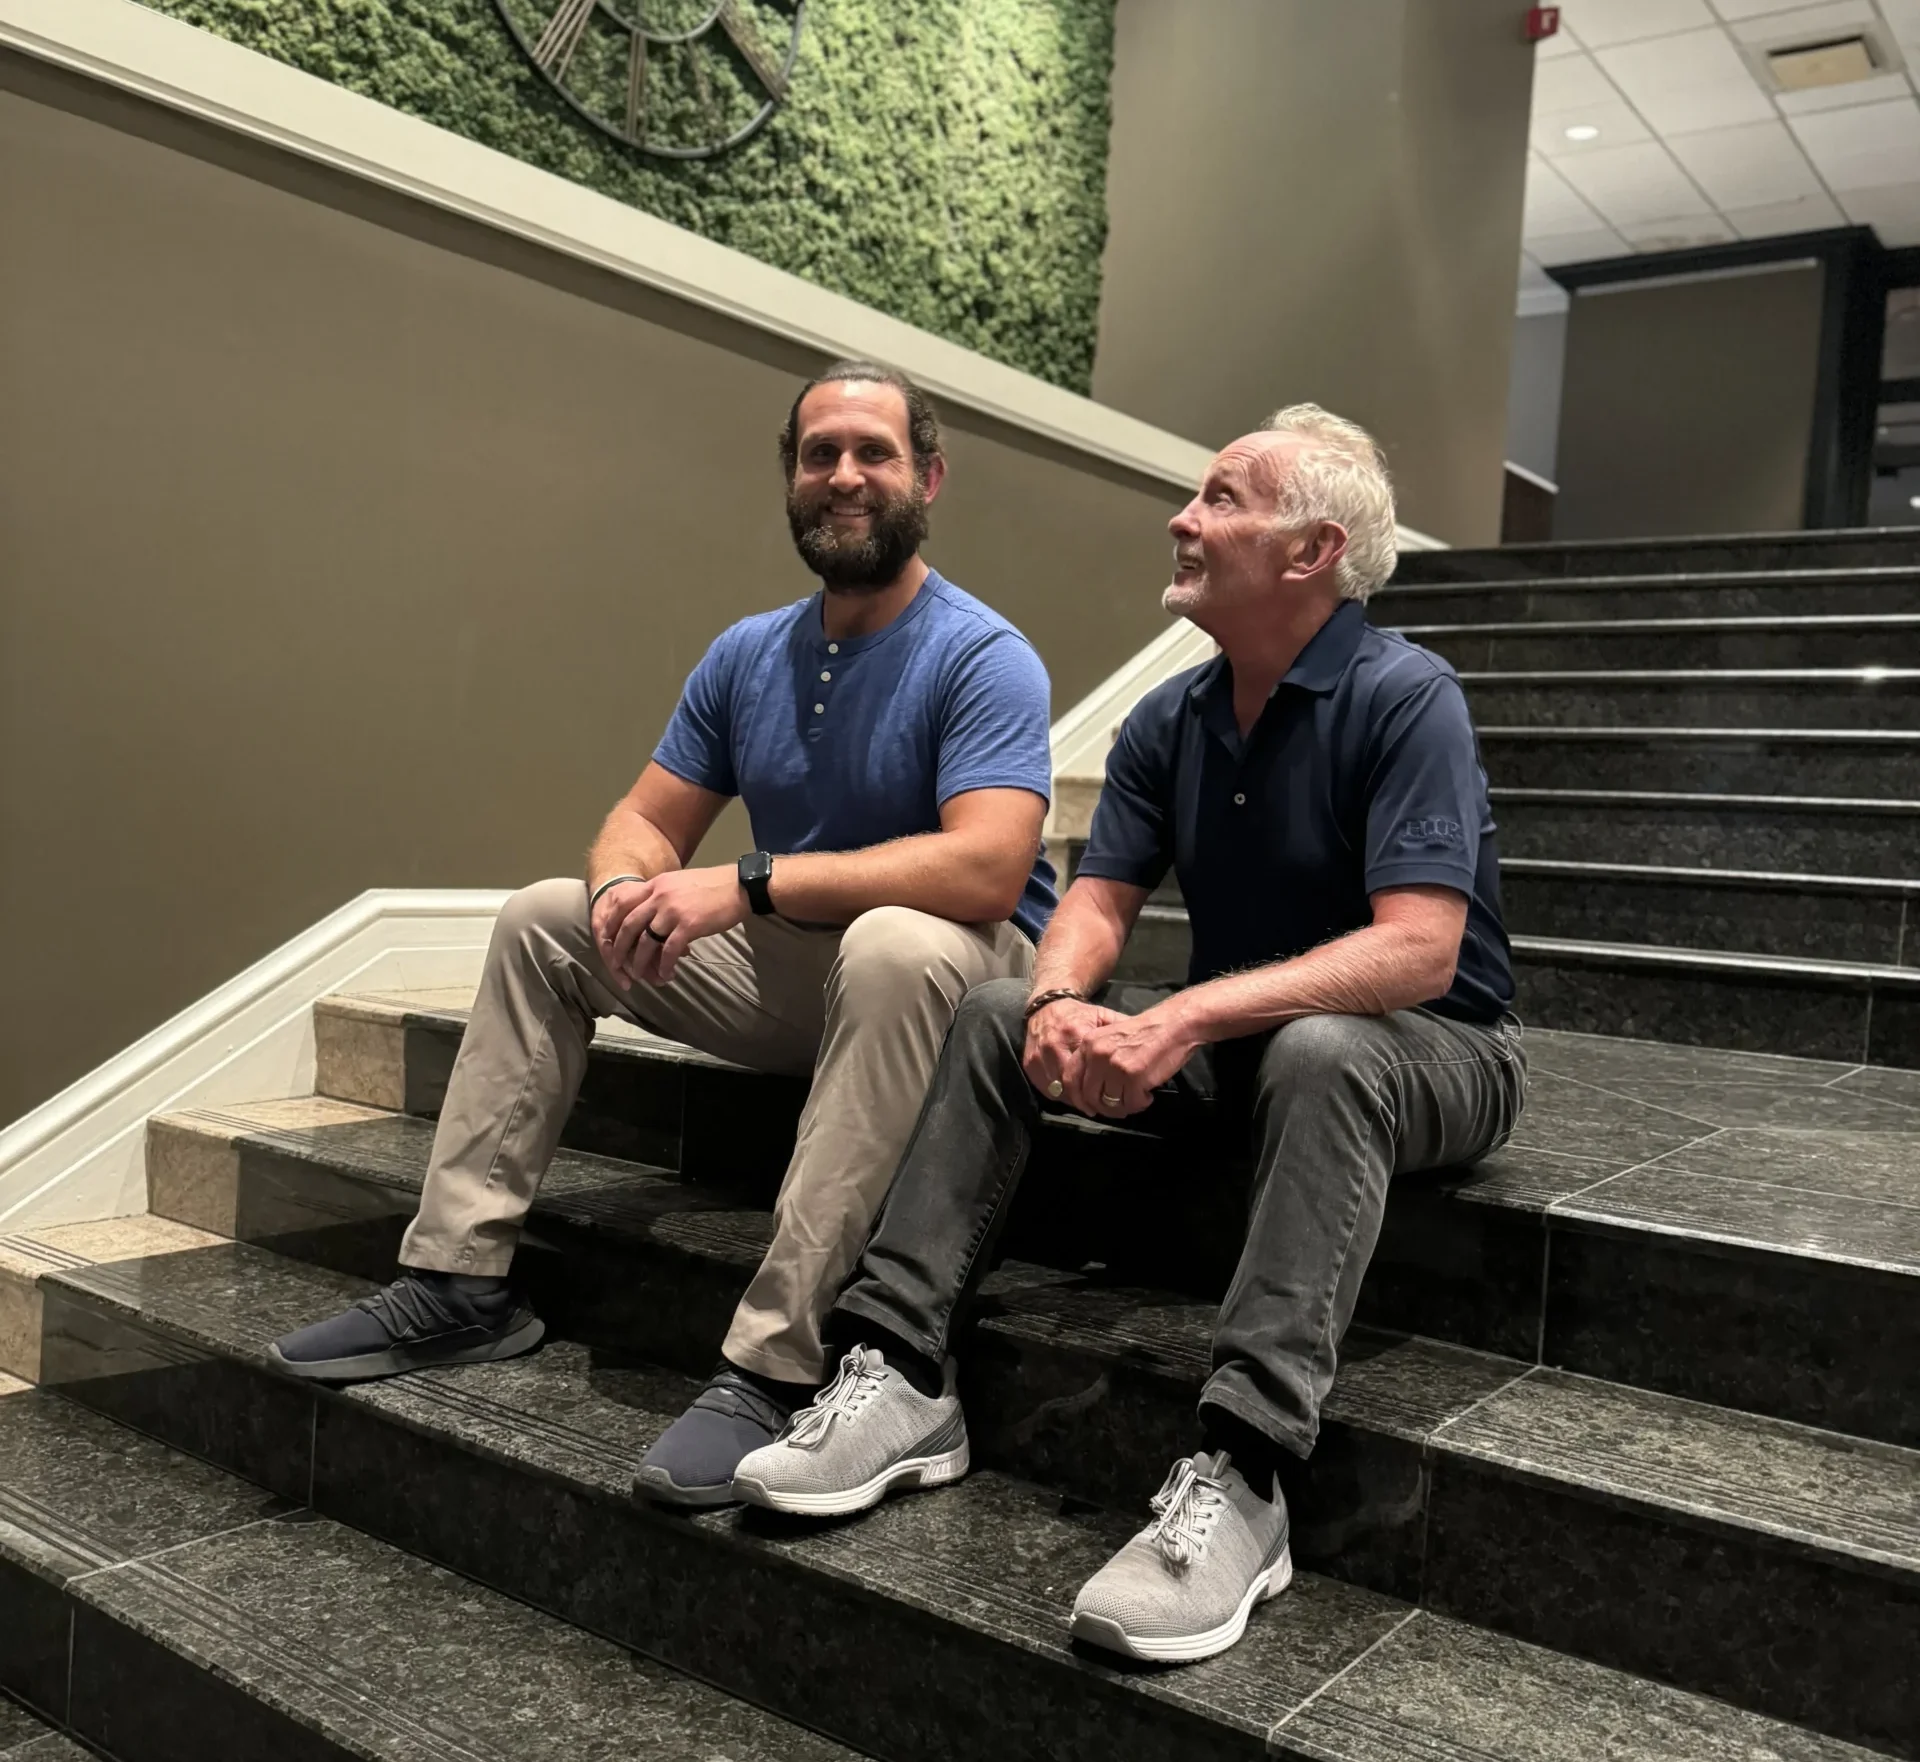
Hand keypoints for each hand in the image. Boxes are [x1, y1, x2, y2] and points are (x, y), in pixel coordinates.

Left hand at [601, 866, 745, 985]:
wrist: (740, 886)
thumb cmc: (714, 886)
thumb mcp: (680, 883)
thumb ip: (663, 895)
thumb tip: (651, 912)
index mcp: (656, 885)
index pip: (624, 903)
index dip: (612, 923)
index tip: (608, 938)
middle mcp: (660, 896)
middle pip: (629, 925)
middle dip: (620, 947)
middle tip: (617, 963)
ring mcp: (673, 911)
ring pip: (646, 941)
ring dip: (640, 962)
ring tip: (639, 975)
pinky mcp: (689, 925)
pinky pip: (669, 951)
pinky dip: (665, 965)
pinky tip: (666, 974)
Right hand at [1021, 998, 1116, 1108]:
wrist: (1046, 1005)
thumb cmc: (1079, 1014)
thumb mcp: (1102, 1015)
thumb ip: (1121, 1028)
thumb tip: (1145, 1042)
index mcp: (1077, 1034)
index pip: (1091, 1069)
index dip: (1103, 1086)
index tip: (1114, 1096)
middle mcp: (1056, 1046)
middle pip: (1074, 1084)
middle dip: (1089, 1099)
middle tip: (1103, 1109)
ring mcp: (1040, 1056)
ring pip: (1059, 1090)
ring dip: (1075, 1101)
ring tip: (1090, 1107)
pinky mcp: (1030, 1064)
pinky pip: (1046, 1089)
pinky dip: (1060, 1097)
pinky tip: (1073, 1099)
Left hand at [1071, 1002, 1199, 1118]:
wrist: (1173, 1025)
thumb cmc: (1145, 1033)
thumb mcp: (1109, 1038)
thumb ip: (1095, 1060)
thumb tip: (1087, 1093)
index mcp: (1088, 1044)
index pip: (1070, 1079)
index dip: (1078, 1099)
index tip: (1089, 1108)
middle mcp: (1097, 1055)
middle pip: (1089, 1096)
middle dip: (1104, 1108)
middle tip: (1119, 1108)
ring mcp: (1114, 1066)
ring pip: (1110, 1104)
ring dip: (1124, 1107)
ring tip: (1136, 1099)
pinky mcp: (1133, 1077)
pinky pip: (1131, 1104)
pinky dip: (1141, 1104)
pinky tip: (1148, 1095)